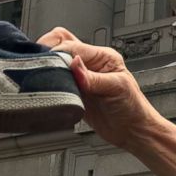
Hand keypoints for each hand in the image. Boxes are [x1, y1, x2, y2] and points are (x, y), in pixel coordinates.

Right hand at [37, 27, 159, 148]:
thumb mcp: (116, 88)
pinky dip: (48, 82)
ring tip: (46, 79)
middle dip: (48, 52)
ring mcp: (80, 77)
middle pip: (60, 44)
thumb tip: (75, 64)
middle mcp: (90, 63)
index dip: (58, 53)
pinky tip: (49, 88)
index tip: (50, 64)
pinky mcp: (73, 91)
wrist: (132, 131)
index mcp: (103, 56)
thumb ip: (93, 78)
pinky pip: (54, 81)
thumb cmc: (133, 108)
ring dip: (47, 67)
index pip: (73, 46)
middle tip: (43, 68)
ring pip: (55, 61)